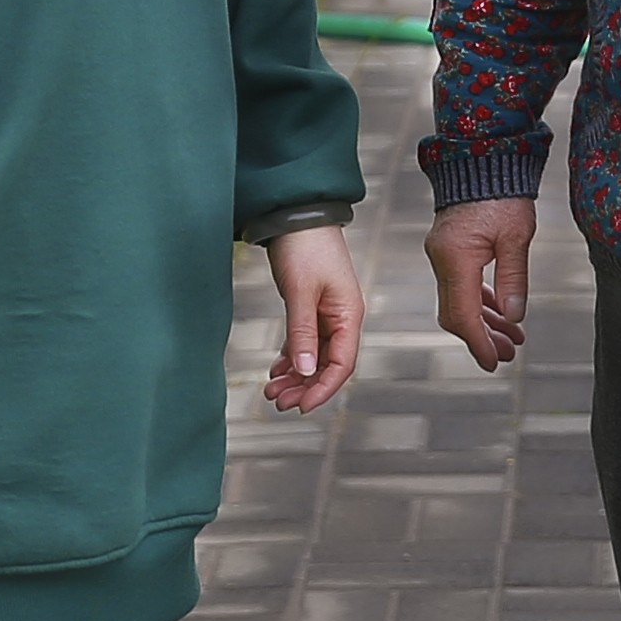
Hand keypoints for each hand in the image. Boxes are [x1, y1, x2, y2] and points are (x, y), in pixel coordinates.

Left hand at [262, 224, 363, 412]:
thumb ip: (302, 332)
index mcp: (348, 315)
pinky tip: (276, 370)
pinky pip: (304, 341)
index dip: (322, 389)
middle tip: (277, 401)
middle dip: (304, 387)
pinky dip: (291, 357)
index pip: (342, 364)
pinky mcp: (311, 306)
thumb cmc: (304, 246)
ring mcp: (326, 312)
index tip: (300, 406)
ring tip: (271, 390)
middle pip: (327, 365)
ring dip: (295, 375)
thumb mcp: (301, 291)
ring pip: (314, 355)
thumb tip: (305, 371)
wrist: (296, 213)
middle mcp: (341, 318)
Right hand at [425, 199, 535, 370]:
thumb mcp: (516, 236)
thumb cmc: (502, 192)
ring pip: (458, 301)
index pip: (463, 315)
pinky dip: (478, 301)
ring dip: (483, 321)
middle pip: (455, 314)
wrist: (482, 158)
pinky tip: (499, 310)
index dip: (479, 343)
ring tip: (511, 337)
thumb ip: (513, 278)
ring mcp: (442, 254)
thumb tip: (513, 317)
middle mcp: (442, 260)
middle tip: (508, 353)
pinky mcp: (448, 248)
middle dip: (481, 337)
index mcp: (456, 259)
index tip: (494, 362)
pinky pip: (460, 284)